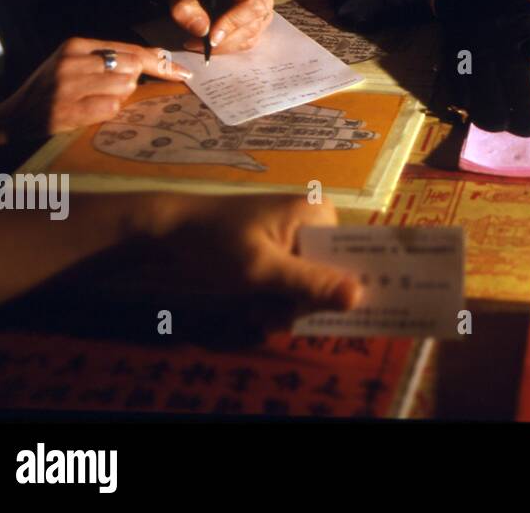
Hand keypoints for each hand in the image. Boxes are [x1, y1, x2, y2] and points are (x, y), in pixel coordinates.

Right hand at [0, 37, 193, 138]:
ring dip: (116, 99)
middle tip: (105, 91)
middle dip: (130, 83)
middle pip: (133, 69)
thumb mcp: (73, 63)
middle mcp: (73, 61)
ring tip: (91, 101)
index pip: (131, 50)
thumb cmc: (50, 90)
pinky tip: (86, 112)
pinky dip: (105, 113)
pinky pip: (111, 109)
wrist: (11, 117)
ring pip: (125, 89)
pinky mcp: (68, 109)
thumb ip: (110, 57)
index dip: (160, 62)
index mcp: (76, 45)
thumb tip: (157, 55)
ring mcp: (70, 85)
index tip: (183, 72)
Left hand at [133, 194, 360, 336]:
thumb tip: (359, 298)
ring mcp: (297, 237)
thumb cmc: (216, 242)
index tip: (308, 312)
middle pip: (329, 276)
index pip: (348, 258)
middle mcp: (315, 222)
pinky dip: (274, 300)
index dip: (335, 290)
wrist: (170, 231)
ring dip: (283, 306)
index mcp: (319, 214)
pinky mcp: (280, 250)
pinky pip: (293, 283)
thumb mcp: (262, 267)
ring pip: (309, 287)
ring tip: (253, 310)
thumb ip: (309, 283)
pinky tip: (252, 305)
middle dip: (298, 302)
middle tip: (266, 314)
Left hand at [165, 0, 274, 53]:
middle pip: (250, 25)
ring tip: (196, 43)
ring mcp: (264, 10)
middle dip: (222, 41)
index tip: (211, 38)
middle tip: (194, 44)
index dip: (233, 22)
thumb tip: (202, 30)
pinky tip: (208, 44)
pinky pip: (247, 43)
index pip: (250, 4)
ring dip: (222, 46)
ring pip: (249, 38)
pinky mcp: (260, 25)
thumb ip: (185, 8)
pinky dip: (226, 48)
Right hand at [437, 0, 529, 135]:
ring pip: (485, 97)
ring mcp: (475, 51)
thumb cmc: (513, 16)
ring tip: (502, 124)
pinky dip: (469, 106)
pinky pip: (460, 91)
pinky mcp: (453, 58)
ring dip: (495, 119)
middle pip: (515, 91)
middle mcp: (502, 43)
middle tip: (529, 129)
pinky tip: (477, 110)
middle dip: (524, 118)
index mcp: (528, 34)